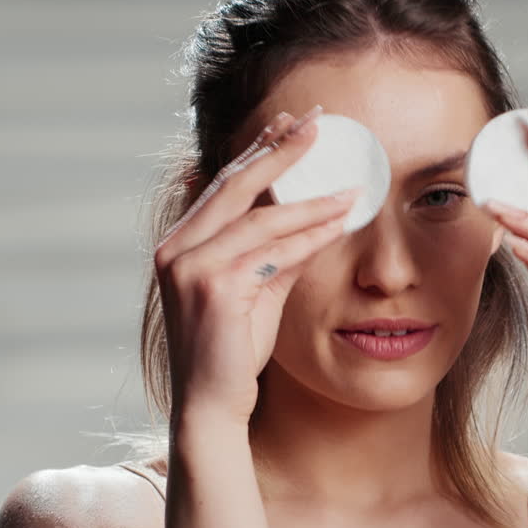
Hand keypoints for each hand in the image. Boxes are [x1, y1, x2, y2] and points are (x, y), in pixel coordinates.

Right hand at [154, 105, 359, 429]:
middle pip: (235, 183)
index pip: (223, 184)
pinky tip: (339, 222)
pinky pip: (272, 253)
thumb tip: (318, 219)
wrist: (211, 405)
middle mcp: (178, 249)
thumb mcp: (256, 292)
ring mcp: (191, 268)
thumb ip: (279, 254)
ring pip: (260, 218)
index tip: (289, 123)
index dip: (257, 150)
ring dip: (310, 199)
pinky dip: (309, 236)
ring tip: (349, 184)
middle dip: (279, 149)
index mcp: (180, 244)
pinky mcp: (214, 290)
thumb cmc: (231, 352)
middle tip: (317, 121)